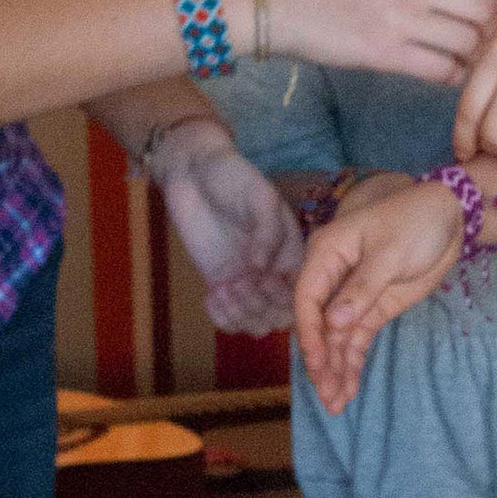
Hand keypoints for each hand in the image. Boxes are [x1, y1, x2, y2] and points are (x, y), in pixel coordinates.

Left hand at [152, 117, 302, 334]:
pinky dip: (222, 318)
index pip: (302, 291)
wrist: (194, 173)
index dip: (286, 296)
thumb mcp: (259, 196)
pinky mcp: (221, 284)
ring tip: (225, 287)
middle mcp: (273, 270)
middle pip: (280, 315)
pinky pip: (229, 321)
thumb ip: (267, 231)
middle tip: (241, 282)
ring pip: (255, 323)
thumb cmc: (232, 178)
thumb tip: (262, 269)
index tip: (264, 279)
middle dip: (261, 306)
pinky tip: (212, 294)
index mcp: (292, 249)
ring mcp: (246, 280)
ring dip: (241, 314)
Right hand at [261, 0, 496, 83]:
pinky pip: (441, 69)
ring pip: (466, 41)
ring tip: (464, 59)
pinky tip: (445, 74)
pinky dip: (451, 75)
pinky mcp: (385, 52)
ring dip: (472, 54)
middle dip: (490, 28)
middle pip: (480, 8)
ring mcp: (400, 16)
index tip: (494, 10)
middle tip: (485, 40)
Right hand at [294, 178, 465, 413]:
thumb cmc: (415, 221)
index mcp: (328, 252)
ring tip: (335, 404)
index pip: (308, 296)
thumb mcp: (390, 252)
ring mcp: (353, 296)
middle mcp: (333, 276)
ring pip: (336, 337)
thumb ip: (362, 288)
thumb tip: (333, 323)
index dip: (309, 331)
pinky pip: (356, 339)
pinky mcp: (373, 309)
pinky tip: (349, 389)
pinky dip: (352, 362)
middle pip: (318, 323)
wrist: (449, 217)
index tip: (317, 362)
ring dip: (334, 369)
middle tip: (327, 395)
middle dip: (321, 360)